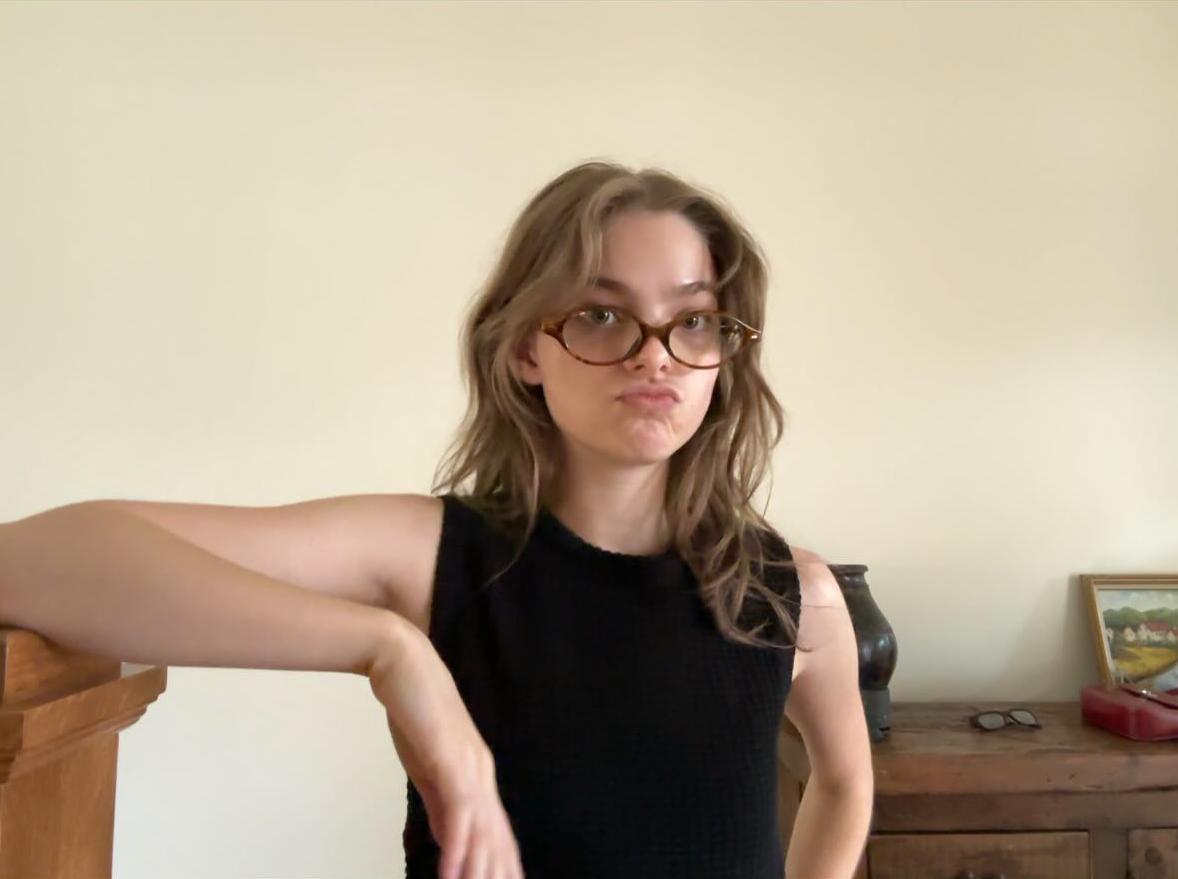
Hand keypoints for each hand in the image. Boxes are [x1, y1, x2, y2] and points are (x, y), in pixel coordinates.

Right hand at [367, 618, 523, 878]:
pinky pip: (459, 815)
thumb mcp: (425, 763)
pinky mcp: (451, 762)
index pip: (497, 828)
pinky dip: (457, 849)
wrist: (403, 662)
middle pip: (498, 837)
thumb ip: (439, 799)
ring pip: (483, 832)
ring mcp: (469, 766)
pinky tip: (452, 874)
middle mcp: (481, 770)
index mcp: (476, 771)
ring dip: (480, 871)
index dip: (503, 862)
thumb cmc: (412, 707)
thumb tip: (446, 833)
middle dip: (500, 873)